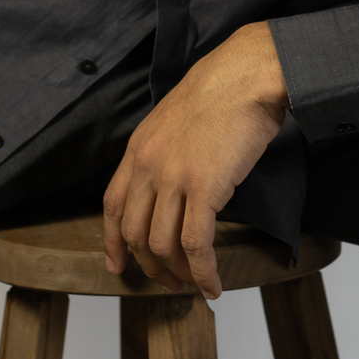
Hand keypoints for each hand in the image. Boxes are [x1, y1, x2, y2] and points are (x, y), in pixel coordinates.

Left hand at [102, 22, 288, 299]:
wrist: (246, 75)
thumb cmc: (221, 91)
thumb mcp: (174, 118)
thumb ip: (164, 150)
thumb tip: (172, 184)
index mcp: (138, 147)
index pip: (112, 205)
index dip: (112, 241)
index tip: (117, 264)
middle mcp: (148, 165)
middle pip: (134, 233)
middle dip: (150, 265)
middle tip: (168, 281)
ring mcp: (174, 177)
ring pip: (163, 244)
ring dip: (178, 273)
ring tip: (194, 283)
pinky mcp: (205, 188)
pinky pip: (196, 245)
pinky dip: (203, 271)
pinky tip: (213, 283)